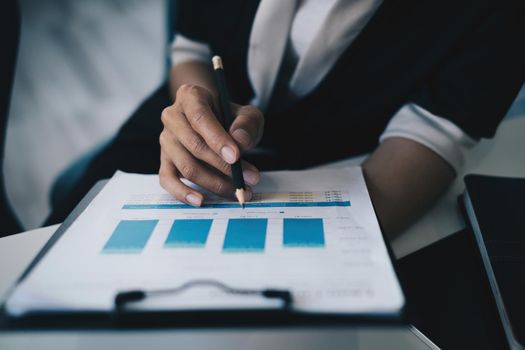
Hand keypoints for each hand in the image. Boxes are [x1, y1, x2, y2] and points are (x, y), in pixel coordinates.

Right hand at [159, 84, 263, 205]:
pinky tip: (200, 200)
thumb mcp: (247, 114)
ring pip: (186, 166)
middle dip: (223, 166)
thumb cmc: (231, 119)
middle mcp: (172, 116)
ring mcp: (166, 140)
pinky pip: (168, 179)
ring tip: (237, 191)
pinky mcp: (164, 161)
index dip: (217, 139)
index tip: (236, 157)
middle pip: (194, 145)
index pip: (200, 117)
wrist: (217, 124)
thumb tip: (240, 142)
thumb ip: (246, 125)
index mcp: (190, 97)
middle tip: (247, 179)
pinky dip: (183, 193)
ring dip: (213, 183)